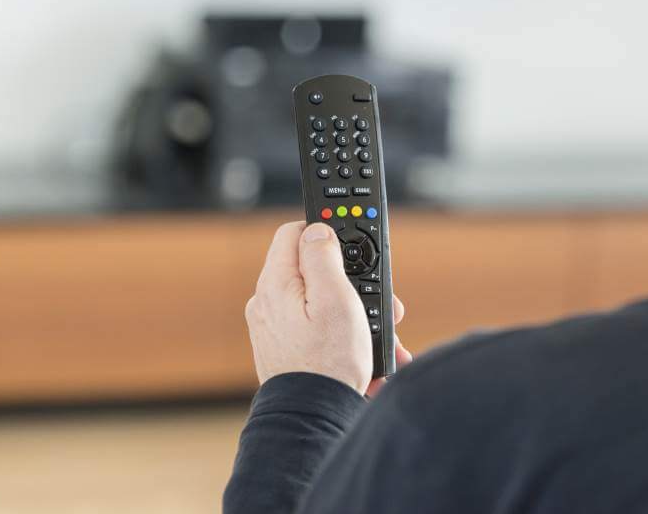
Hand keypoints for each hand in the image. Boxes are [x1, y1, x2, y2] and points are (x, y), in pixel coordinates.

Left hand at [246, 221, 412, 395]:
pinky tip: (365, 354)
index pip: (294, 232)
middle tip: (378, 300)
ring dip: (352, 313)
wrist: (314, 417)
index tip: (352, 246)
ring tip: (380, 337)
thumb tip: (317, 229)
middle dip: (350, 282)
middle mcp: (267, 303)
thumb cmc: (328, 361)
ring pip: (319, 302)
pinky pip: (316, 329)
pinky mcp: (284, 350)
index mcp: (275, 284)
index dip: (326, 232)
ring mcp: (273, 328)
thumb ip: (323, 255)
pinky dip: (341, 335)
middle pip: (312, 270)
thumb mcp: (335, 297)